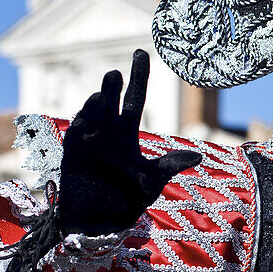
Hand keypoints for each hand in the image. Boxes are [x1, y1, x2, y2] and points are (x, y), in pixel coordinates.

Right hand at [58, 49, 201, 234]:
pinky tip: (86, 120)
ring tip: (101, 95)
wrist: (101, 221)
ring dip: (95, 105)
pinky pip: (76, 137)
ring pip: (92, 115)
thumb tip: (198, 156)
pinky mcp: (74, 155)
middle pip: (111, 102)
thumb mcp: (153, 180)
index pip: (134, 97)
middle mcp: (107, 132)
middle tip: (116, 74)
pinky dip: (80, 127)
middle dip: (112, 88)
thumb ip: (170, 165)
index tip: (140, 50)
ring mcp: (88, 142)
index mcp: (127, 133)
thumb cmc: (127, 198)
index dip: (139, 75)